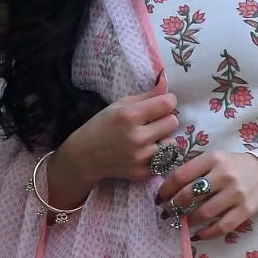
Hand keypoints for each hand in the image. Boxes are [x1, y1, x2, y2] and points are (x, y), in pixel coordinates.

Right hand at [53, 89, 180, 200]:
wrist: (85, 157)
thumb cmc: (102, 126)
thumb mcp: (119, 105)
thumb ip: (146, 96)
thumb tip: (166, 84)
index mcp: (129, 116)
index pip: (167, 104)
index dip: (167, 102)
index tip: (161, 104)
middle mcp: (137, 137)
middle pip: (173, 122)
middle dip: (165, 120)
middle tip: (152, 122)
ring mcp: (140, 158)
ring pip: (171, 142)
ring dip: (163, 139)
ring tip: (148, 138)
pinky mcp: (142, 173)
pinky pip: (164, 160)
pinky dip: (157, 155)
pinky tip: (143, 152)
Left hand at [156, 151, 257, 240]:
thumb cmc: (237, 166)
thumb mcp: (217, 159)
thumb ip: (197, 169)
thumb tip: (171, 189)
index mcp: (212, 159)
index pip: (181, 175)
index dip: (165, 189)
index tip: (159, 198)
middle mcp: (223, 175)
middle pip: (189, 194)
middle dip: (173, 206)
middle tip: (167, 213)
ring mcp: (235, 193)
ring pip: (204, 212)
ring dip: (188, 220)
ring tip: (182, 223)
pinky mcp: (245, 210)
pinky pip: (222, 226)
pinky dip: (207, 233)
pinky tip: (197, 235)